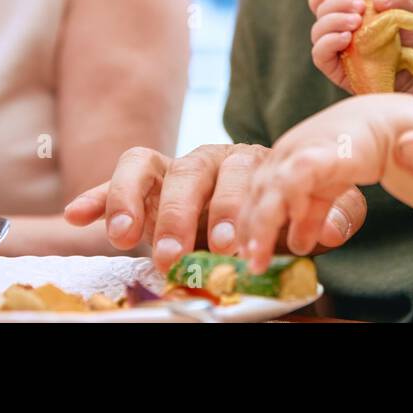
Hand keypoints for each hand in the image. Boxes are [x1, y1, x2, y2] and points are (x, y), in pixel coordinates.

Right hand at [64, 142, 367, 273]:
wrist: (259, 201)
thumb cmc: (284, 209)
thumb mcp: (311, 214)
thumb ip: (329, 215)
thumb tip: (334, 227)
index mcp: (252, 161)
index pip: (243, 175)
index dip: (235, 209)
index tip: (230, 246)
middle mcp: (210, 158)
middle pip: (193, 171)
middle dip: (182, 214)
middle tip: (176, 254)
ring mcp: (174, 168)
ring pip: (150, 167)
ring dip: (134, 200)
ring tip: (125, 237)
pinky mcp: (145, 183)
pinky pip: (118, 181)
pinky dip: (99, 195)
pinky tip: (78, 215)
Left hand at [236, 100, 389, 272]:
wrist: (385, 123)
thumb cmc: (355, 152)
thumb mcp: (327, 191)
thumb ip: (311, 217)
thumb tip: (297, 245)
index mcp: (280, 164)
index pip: (252, 198)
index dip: (246, 229)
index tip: (246, 258)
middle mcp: (283, 156)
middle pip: (253, 196)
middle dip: (247, 232)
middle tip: (246, 265)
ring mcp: (299, 151)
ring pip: (269, 189)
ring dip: (260, 224)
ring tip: (256, 255)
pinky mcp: (322, 152)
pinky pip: (297, 177)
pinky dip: (291, 201)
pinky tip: (293, 224)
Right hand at [308, 0, 412, 94]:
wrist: (412, 75)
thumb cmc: (406, 43)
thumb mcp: (407, 13)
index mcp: (347, 13)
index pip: (322, 1)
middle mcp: (336, 30)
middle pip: (320, 11)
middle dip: (337, 4)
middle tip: (360, 8)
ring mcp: (334, 50)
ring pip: (317, 31)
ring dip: (334, 21)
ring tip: (356, 23)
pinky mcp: (334, 69)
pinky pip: (319, 54)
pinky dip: (329, 42)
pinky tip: (346, 39)